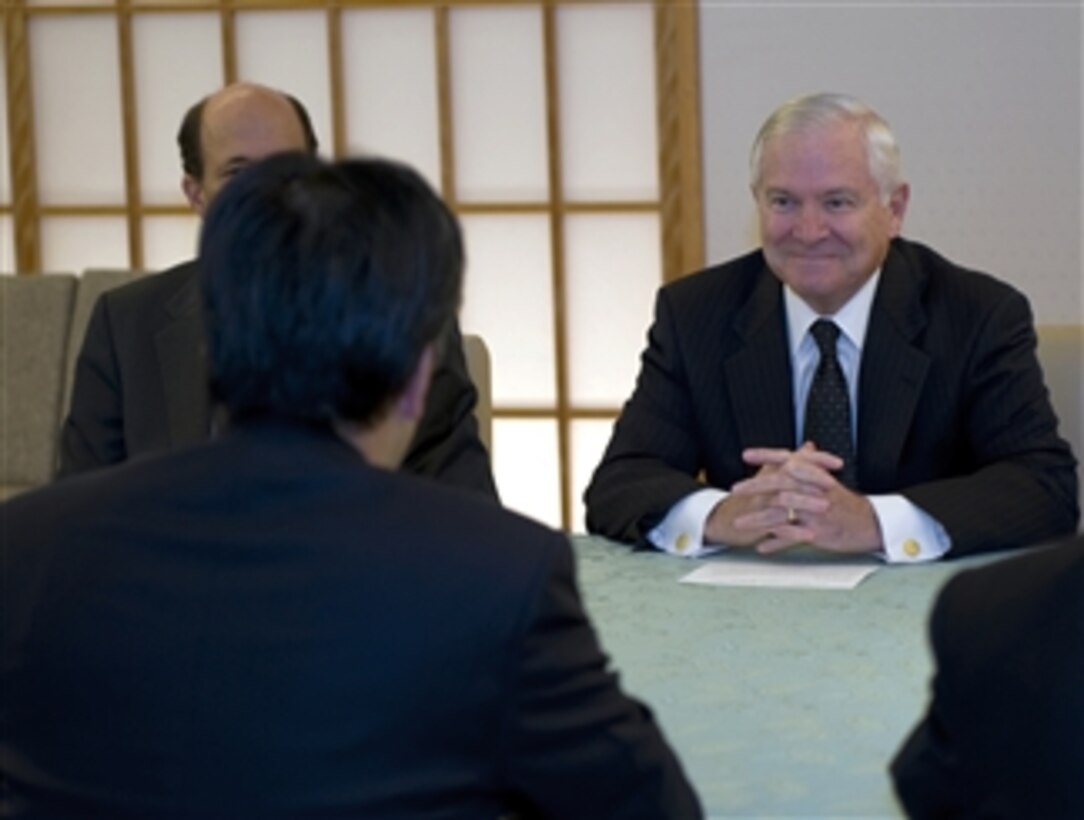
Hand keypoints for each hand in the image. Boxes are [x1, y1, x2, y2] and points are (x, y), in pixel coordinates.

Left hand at [712, 443, 882, 554]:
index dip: (766, 454)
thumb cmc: (845, 504)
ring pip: (782, 511)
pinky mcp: (819, 531)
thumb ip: (808, 469)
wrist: (871, 524)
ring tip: (738, 523)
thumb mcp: (827, 482)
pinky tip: (760, 546)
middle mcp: (815, 489)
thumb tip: (791, 458)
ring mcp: (816, 510)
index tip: (746, 455)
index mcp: (816, 475)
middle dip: (755, 485)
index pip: (788, 458)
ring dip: (757, 518)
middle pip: (781, 482)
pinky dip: (775, 542)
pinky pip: (793, 536)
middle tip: (735, 489)